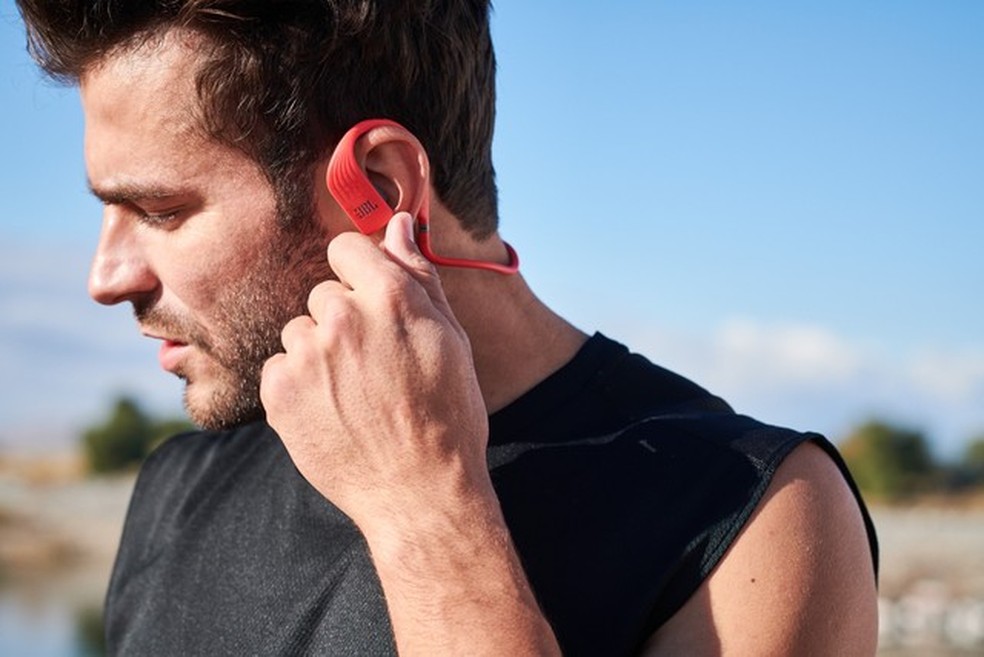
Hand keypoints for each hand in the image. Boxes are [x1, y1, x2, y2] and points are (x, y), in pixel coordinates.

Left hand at [260, 212, 491, 531]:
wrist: (419, 494)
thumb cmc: (447, 416)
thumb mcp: (449, 339)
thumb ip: (418, 276)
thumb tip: (399, 224)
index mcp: (391, 297)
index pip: (347, 247)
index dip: (358, 273)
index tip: (368, 301)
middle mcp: (343, 317)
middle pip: (323, 294)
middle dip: (342, 321)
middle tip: (372, 367)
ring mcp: (307, 356)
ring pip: (300, 333)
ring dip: (319, 356)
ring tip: (352, 396)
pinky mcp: (279, 392)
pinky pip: (280, 368)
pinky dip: (297, 388)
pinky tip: (330, 413)